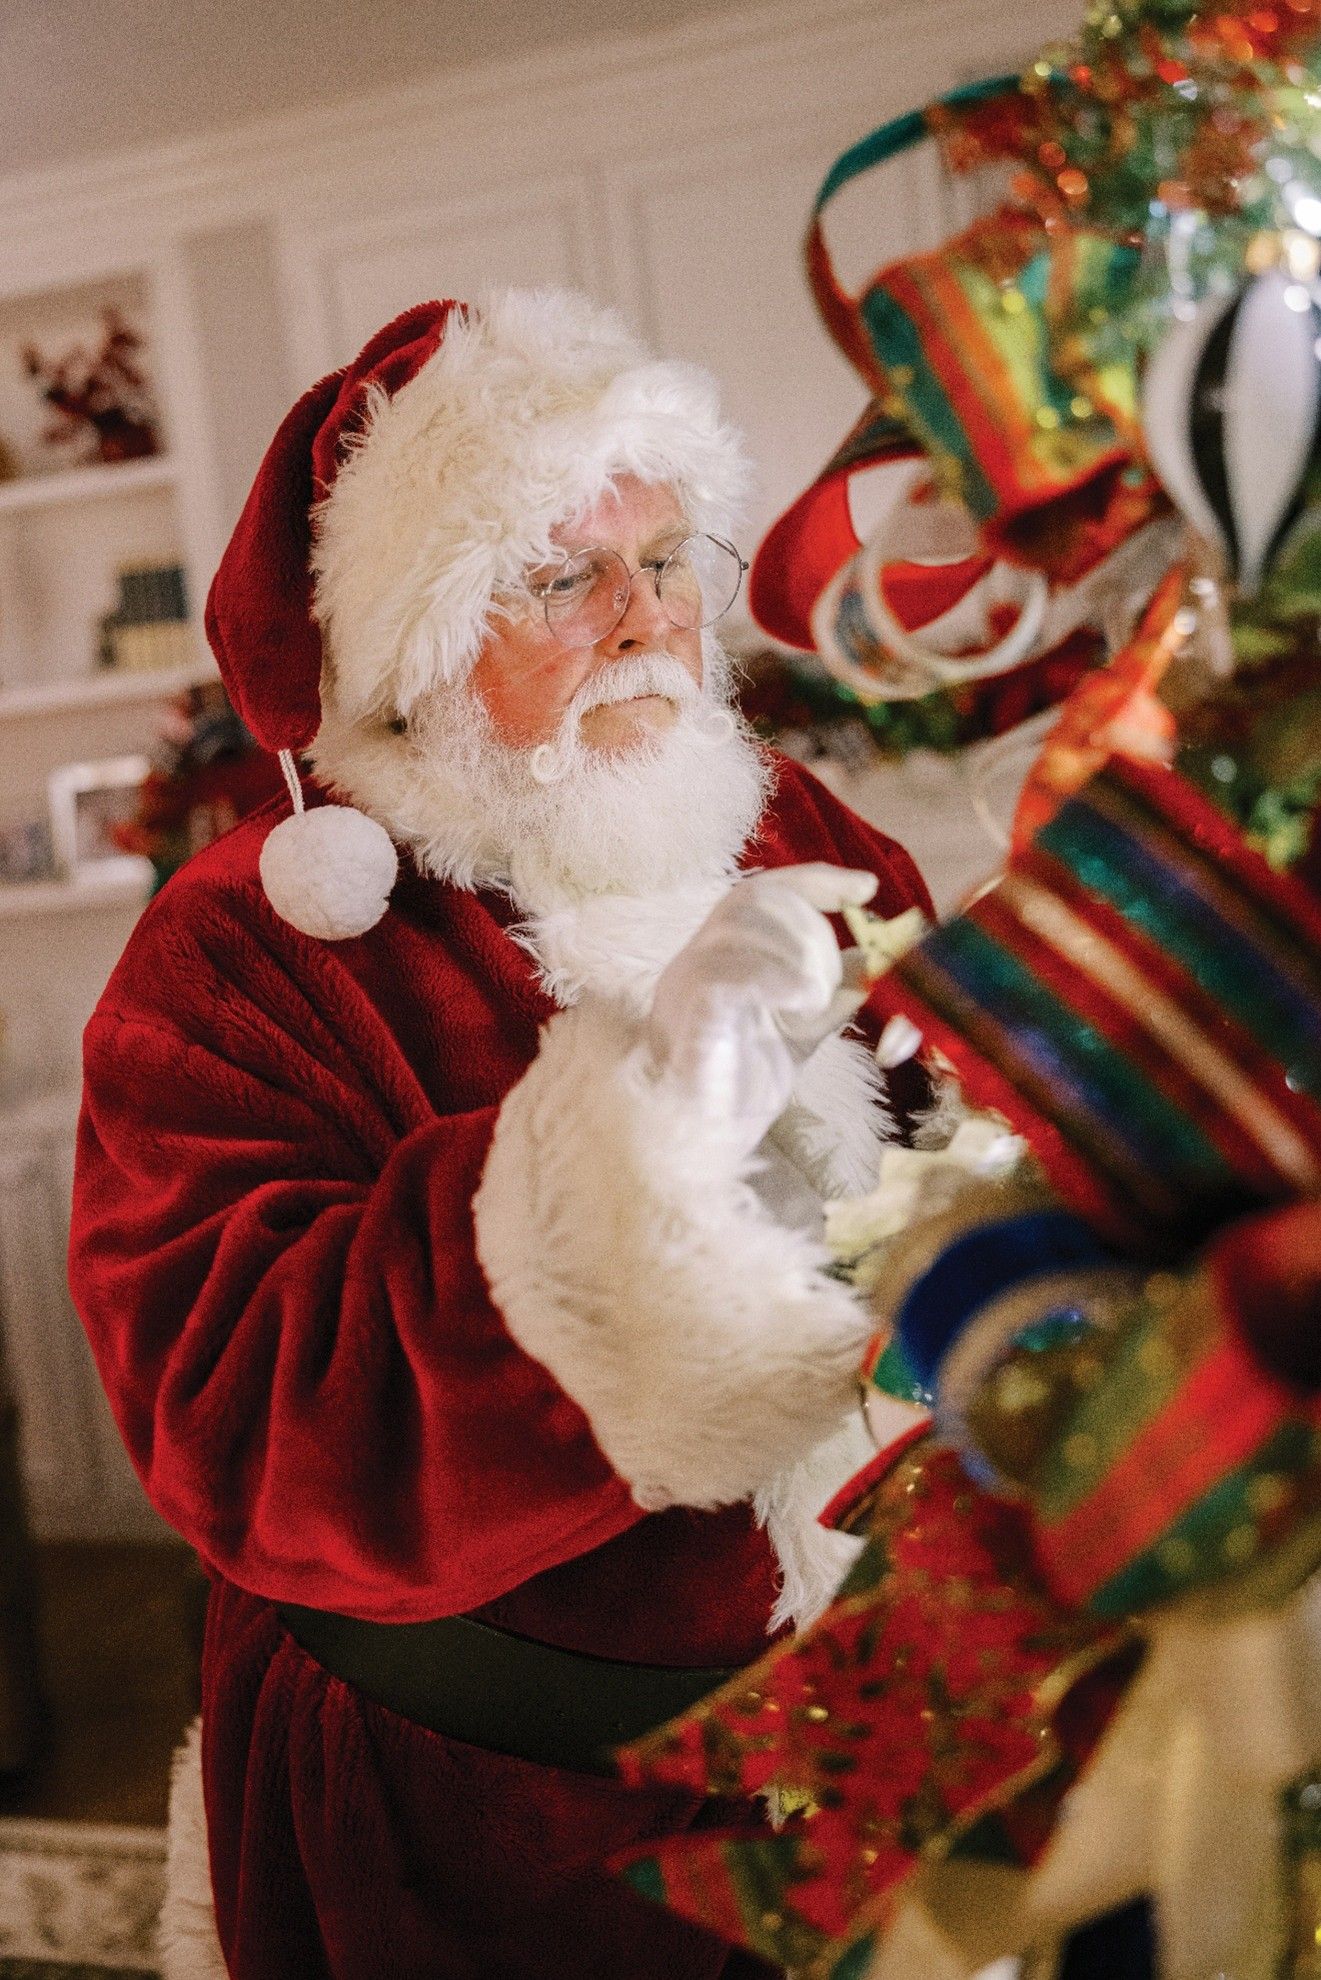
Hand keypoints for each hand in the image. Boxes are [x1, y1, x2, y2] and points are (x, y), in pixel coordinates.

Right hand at [647, 864, 878, 1151]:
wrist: (699, 1140)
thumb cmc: (739, 1084)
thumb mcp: (799, 1031)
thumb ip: (831, 996)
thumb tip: (870, 958)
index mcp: (722, 957)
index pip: (762, 891)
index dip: (816, 880)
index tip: (865, 887)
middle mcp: (698, 959)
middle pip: (750, 900)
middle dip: (807, 924)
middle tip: (830, 974)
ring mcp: (688, 986)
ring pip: (737, 930)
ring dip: (792, 953)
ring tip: (815, 999)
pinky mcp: (691, 1020)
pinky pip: (726, 981)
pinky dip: (773, 980)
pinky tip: (802, 999)